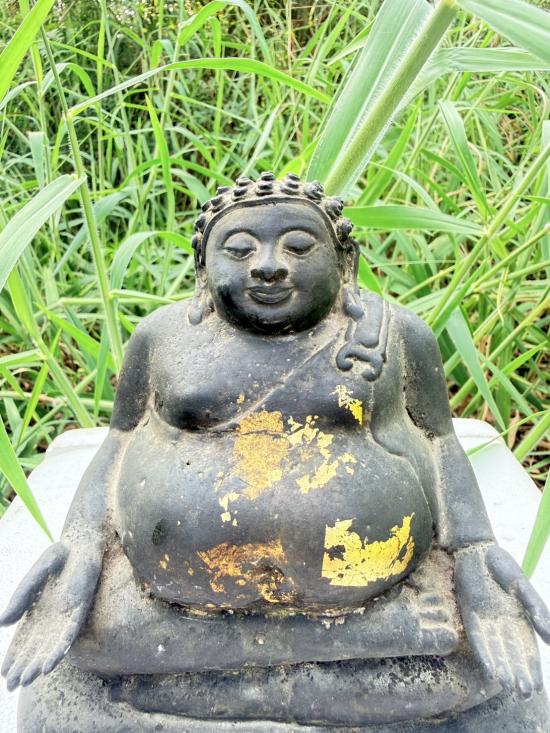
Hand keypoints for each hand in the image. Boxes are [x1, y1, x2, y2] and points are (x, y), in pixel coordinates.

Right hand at [0, 538, 102, 689]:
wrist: (81, 543)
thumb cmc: (58, 557)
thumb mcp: (34, 577)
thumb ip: (20, 598)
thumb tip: (2, 623)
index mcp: (38, 611)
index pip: (23, 640)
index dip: (14, 657)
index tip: (4, 674)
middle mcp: (52, 618)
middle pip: (36, 648)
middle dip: (24, 666)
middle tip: (12, 685)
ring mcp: (66, 615)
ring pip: (51, 646)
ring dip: (40, 663)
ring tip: (28, 679)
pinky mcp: (81, 609)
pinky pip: (70, 634)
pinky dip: (59, 649)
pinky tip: (50, 664)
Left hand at [455, 543, 549, 698]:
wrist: (475, 549)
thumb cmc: (502, 565)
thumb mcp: (523, 587)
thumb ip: (537, 610)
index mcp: (519, 618)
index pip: (527, 649)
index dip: (532, 668)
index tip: (537, 687)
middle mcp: (502, 624)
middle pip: (512, 654)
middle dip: (518, 674)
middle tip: (523, 693)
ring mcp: (485, 620)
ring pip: (495, 650)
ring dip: (502, 668)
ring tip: (508, 686)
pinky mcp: (469, 615)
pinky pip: (477, 638)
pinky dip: (483, 654)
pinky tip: (488, 669)